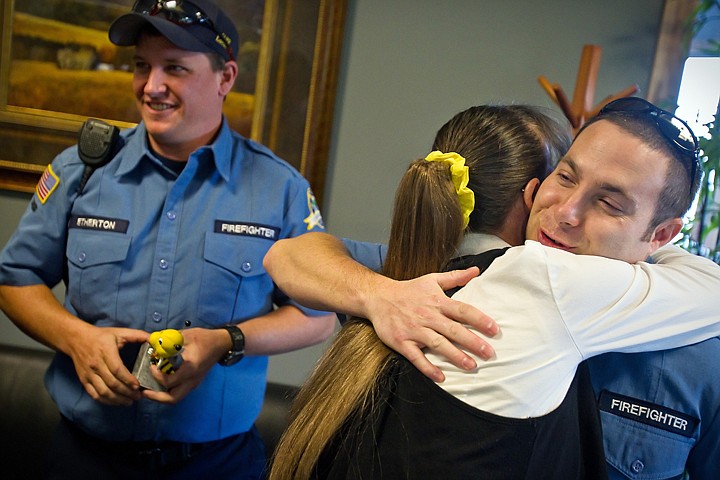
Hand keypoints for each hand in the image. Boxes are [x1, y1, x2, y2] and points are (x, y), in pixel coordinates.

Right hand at [68, 326, 148, 405]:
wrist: (76, 339)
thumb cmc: (100, 336)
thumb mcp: (119, 332)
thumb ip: (137, 335)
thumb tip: (153, 338)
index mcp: (106, 352)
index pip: (117, 369)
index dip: (128, 380)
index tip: (138, 386)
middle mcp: (96, 364)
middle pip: (112, 383)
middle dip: (126, 392)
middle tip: (138, 396)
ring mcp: (89, 374)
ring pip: (103, 392)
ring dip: (117, 399)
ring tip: (129, 401)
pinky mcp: (84, 380)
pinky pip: (94, 394)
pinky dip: (106, 401)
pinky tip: (116, 402)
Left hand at [142, 327, 226, 403]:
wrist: (221, 343)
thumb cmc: (204, 338)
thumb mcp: (185, 336)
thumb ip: (168, 342)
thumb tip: (152, 343)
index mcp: (190, 369)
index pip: (169, 381)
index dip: (156, 375)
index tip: (151, 365)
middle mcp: (192, 380)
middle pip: (173, 398)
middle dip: (156, 398)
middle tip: (144, 392)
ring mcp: (193, 383)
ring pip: (175, 398)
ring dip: (161, 397)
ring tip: (149, 390)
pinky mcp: (193, 382)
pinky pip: (178, 392)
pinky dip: (167, 392)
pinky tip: (159, 384)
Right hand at [366, 267, 498, 381]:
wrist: (378, 297)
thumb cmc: (408, 290)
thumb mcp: (432, 279)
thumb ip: (455, 277)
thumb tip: (476, 270)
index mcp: (437, 302)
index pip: (462, 310)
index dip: (479, 319)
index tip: (494, 329)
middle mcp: (428, 316)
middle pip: (453, 329)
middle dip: (472, 341)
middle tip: (489, 353)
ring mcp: (414, 330)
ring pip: (438, 344)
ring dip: (455, 355)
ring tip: (471, 365)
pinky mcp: (402, 342)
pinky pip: (416, 357)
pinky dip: (428, 367)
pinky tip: (440, 377)